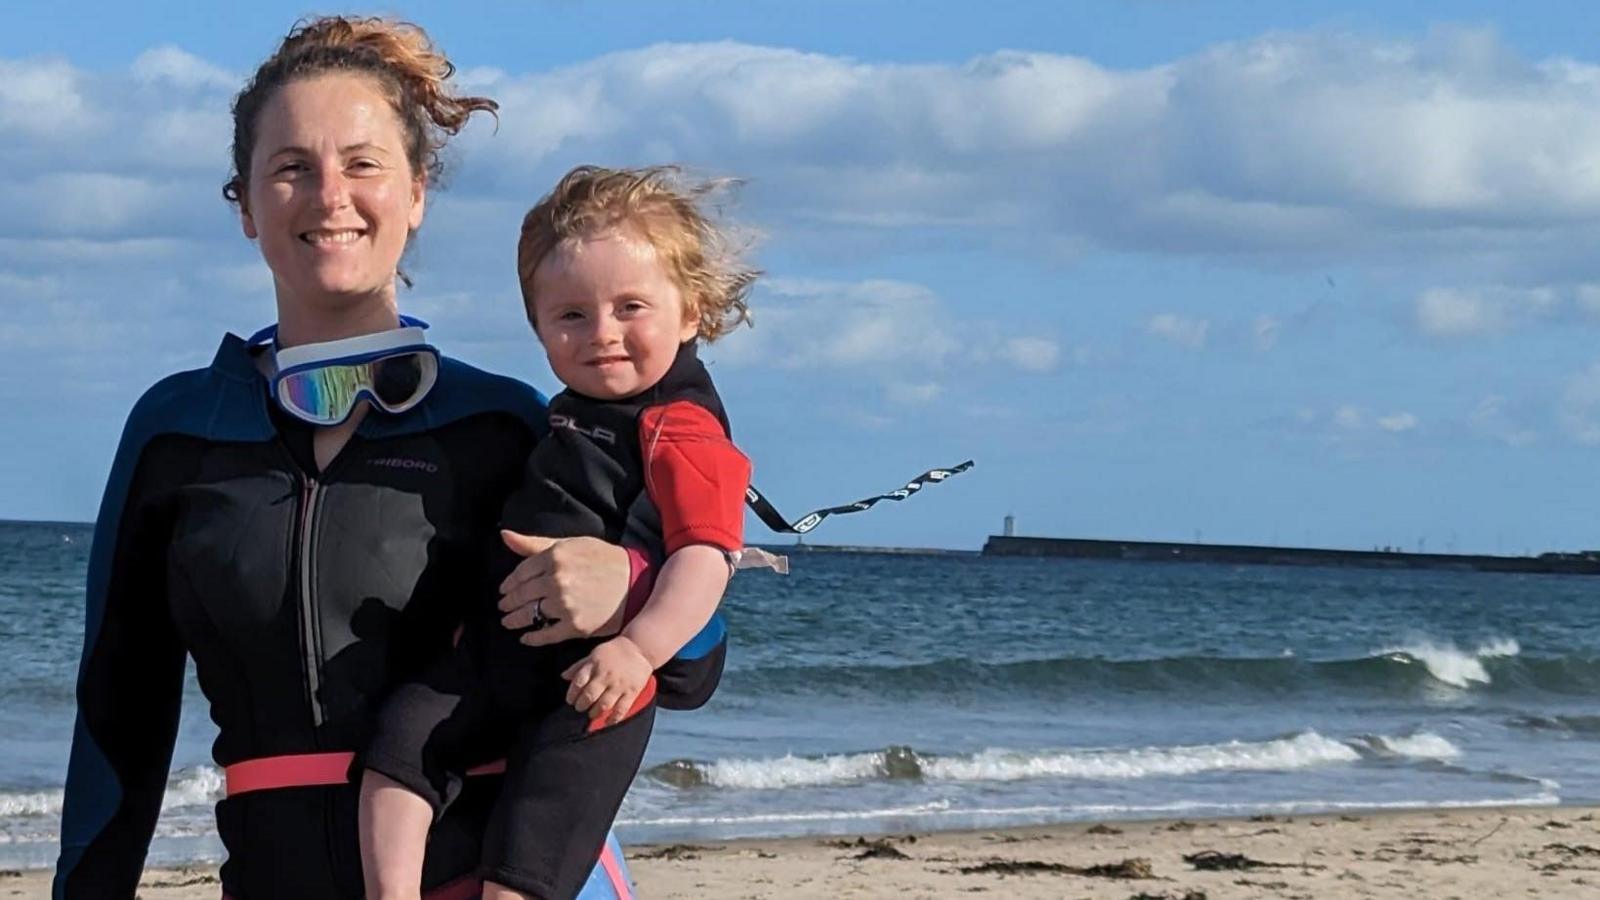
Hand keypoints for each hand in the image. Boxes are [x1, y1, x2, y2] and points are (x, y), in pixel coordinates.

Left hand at [496, 531, 629, 644]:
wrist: (634, 583)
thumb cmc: (602, 559)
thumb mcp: (571, 544)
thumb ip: (535, 543)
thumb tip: (505, 536)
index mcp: (555, 557)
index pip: (520, 572)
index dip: (509, 583)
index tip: (504, 589)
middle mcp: (557, 581)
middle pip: (521, 595)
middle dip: (508, 602)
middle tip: (504, 606)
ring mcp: (565, 605)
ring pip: (529, 615)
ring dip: (514, 620)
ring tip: (509, 621)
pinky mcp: (574, 626)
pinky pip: (545, 635)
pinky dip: (532, 638)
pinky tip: (526, 637)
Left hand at [562, 636, 654, 723]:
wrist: (639, 648)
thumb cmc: (613, 651)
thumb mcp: (594, 654)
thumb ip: (579, 666)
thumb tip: (563, 676)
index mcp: (595, 665)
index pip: (578, 682)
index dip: (572, 694)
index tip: (570, 700)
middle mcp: (606, 676)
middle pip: (590, 695)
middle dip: (581, 705)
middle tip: (580, 708)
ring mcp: (619, 685)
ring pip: (604, 704)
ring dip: (595, 713)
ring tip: (592, 714)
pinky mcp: (632, 692)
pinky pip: (621, 709)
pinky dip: (613, 718)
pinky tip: (608, 722)